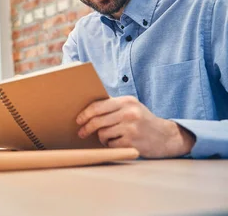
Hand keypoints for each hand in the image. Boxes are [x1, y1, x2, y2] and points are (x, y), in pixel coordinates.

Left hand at [76, 96, 194, 157]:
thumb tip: (88, 107)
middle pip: (97, 121)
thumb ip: (113, 105)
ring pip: (102, 134)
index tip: (78, 120)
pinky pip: (111, 144)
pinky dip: (110, 145)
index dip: (85, 114)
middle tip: (81, 133)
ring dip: (101, 138)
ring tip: (108, 137)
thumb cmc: (143, 120)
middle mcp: (129, 113)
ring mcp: (131, 128)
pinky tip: (118, 142)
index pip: (98, 106)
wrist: (167, 137)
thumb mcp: (131, 107)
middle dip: (86, 128)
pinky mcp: (132, 143)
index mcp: (127, 101)